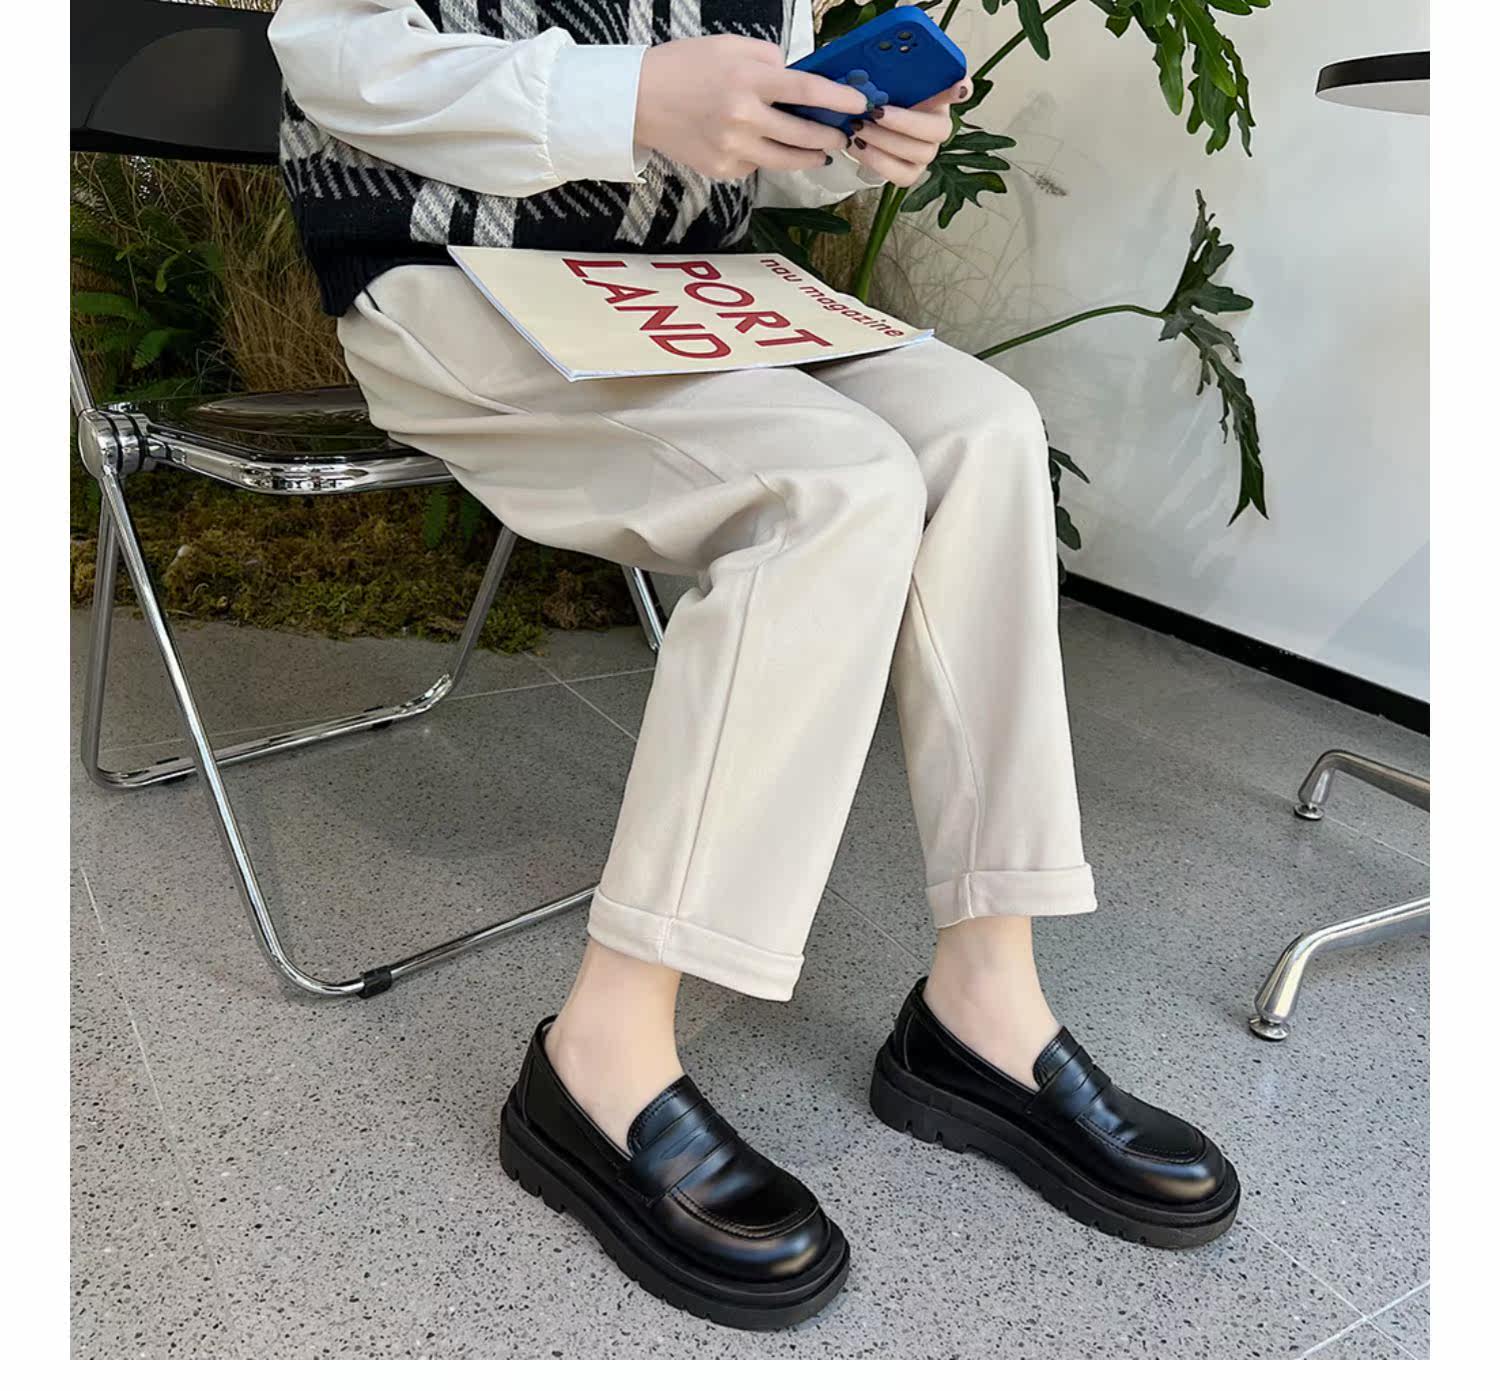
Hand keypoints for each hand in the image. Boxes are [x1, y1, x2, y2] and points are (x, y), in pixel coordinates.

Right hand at [634, 36, 870, 180]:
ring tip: (819, 152)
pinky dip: (765, 158)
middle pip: (805, 134)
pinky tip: (760, 147)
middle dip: (830, 137)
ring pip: (787, 160)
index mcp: (749, 80)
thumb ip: (769, 59)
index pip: (807, 90)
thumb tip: (797, 79)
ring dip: (810, 157)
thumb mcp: (729, 46)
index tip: (861, 105)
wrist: (639, 100)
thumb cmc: (685, 67)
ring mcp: (734, 148)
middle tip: (842, 136)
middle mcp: (744, 118)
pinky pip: (757, 166)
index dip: (839, 99)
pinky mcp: (723, 170)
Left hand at [844, 80, 969, 186]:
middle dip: (905, 122)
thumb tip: (882, 60)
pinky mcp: (910, 174)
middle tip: (876, 112)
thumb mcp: (880, 81)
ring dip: (886, 141)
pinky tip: (857, 146)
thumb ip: (889, 73)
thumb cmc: (874, 101)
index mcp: (937, 97)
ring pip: (920, 153)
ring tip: (859, 128)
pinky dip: (876, 161)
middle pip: (939, 130)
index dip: (962, 90)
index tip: (959, 86)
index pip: (960, 91)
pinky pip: (901, 175)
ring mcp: (926, 153)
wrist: (860, 128)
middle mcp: (937, 126)